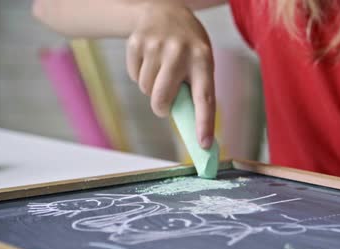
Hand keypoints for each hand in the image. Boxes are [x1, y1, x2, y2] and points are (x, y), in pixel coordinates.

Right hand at [127, 0, 215, 147]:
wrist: (164, 9)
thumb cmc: (187, 45)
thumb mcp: (200, 61)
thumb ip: (195, 88)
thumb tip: (190, 126)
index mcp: (203, 60)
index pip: (205, 98)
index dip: (204, 123)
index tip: (203, 145)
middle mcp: (180, 52)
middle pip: (162, 99)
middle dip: (161, 108)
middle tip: (164, 106)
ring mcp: (156, 45)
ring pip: (146, 89)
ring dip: (151, 88)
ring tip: (160, 70)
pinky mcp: (136, 43)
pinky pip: (134, 76)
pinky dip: (139, 75)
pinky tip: (149, 60)